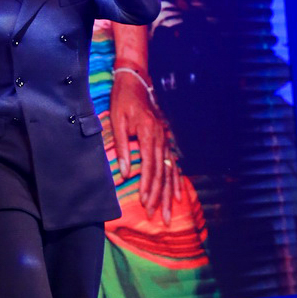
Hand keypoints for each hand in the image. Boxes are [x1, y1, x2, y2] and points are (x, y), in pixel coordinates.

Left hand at [109, 68, 181, 223]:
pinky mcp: (166, 140)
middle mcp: (161, 138)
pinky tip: (179, 196)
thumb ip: (122, 146)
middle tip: (157, 216)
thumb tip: (124, 172)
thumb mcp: (117, 120)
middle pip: (162, 173)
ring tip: (169, 213)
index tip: (145, 202)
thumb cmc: (124, 101)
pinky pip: (174, 164)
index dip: (147, 185)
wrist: (137, 81)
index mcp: (149, 133)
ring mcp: (166, 140)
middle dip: (159, 196)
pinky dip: (176, 182)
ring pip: (170, 172)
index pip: (149, 165)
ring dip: (169, 194)